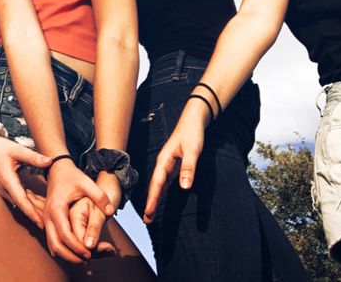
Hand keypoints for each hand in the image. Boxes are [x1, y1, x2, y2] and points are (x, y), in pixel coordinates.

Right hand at [0, 136, 51, 228]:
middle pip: (22, 206)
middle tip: (51, 224)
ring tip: (49, 218)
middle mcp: (5, 190)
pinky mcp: (6, 190)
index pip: (21, 201)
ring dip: (34, 211)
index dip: (32, 213)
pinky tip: (41, 207)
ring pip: (21, 205)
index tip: (42, 223)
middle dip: (36, 215)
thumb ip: (34, 157)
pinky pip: (19, 200)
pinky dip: (29, 204)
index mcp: (7, 181)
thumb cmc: (0, 148)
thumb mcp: (18, 150)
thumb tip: (51, 161)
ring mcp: (4, 191)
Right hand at [43, 159, 114, 262]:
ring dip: (67, 255)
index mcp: (56, 208)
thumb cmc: (71, 175)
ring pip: (53, 246)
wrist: (57, 169)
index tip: (90, 253)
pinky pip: (53, 242)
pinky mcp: (48, 222)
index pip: (65, 235)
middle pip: (56, 246)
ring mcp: (46, 220)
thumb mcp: (86, 182)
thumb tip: (110, 211)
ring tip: (84, 258)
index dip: (77, 247)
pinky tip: (76, 251)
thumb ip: (99, 196)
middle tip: (88, 259)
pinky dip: (63, 250)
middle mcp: (48, 217)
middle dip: (71, 257)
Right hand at [143, 109, 205, 223]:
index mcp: (165, 160)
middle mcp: (164, 163)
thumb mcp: (192, 151)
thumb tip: (184, 187)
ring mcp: (168, 164)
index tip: (149, 212)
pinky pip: (164, 181)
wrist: (193, 120)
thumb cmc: (192, 134)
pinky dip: (161, 191)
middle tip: (147, 220)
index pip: (157, 183)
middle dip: (150, 202)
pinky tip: (161, 197)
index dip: (153, 199)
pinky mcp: (173, 164)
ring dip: (155, 198)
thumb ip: (188, 168)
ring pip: (159, 184)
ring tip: (151, 213)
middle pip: (155, 185)